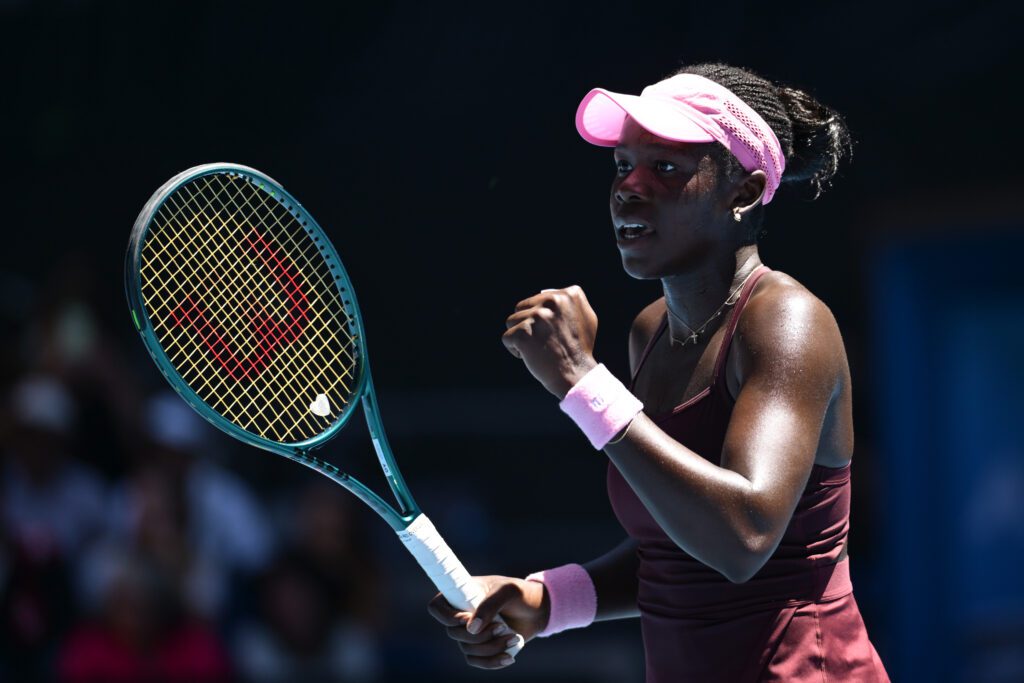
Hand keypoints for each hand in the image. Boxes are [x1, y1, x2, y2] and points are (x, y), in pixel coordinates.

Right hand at [427, 575, 548, 669]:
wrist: (537, 611)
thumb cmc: (519, 594)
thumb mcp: (507, 592)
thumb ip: (489, 605)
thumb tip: (471, 629)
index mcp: (460, 594)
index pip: (437, 608)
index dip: (447, 617)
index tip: (466, 619)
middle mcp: (460, 615)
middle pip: (452, 633)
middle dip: (479, 635)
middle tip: (501, 627)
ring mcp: (469, 634)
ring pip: (467, 649)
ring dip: (491, 648)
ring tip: (514, 638)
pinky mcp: (480, 649)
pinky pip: (477, 662)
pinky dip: (492, 662)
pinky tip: (509, 657)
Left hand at [502, 285, 598, 397]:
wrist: (575, 374)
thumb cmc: (580, 349)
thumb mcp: (587, 318)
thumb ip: (570, 301)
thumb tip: (545, 292)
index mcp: (568, 294)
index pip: (537, 300)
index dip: (542, 319)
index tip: (556, 333)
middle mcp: (552, 301)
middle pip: (522, 308)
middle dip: (529, 325)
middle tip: (546, 341)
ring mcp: (537, 317)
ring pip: (512, 321)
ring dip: (521, 337)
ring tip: (539, 348)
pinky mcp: (523, 333)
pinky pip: (507, 338)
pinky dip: (515, 350)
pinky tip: (531, 356)